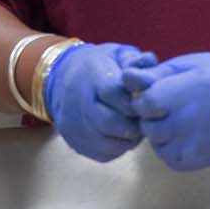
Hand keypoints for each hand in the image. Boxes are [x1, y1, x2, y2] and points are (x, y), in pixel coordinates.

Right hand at [43, 41, 157, 161]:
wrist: (59, 80)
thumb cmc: (97, 67)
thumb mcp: (114, 54)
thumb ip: (134, 60)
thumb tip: (150, 61)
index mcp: (90, 78)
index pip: (115, 93)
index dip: (135, 99)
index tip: (145, 99)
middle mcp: (78, 105)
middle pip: (112, 122)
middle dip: (134, 121)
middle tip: (143, 116)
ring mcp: (76, 128)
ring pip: (111, 143)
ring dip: (129, 137)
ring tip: (133, 123)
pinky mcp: (77, 145)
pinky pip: (106, 153)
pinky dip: (118, 146)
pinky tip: (121, 132)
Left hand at [120, 52, 209, 171]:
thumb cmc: (206, 74)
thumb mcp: (179, 66)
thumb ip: (151, 75)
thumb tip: (125, 79)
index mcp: (196, 88)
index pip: (150, 103)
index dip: (143, 102)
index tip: (149, 98)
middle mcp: (204, 117)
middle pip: (153, 129)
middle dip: (149, 120)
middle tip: (160, 112)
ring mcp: (208, 141)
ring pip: (161, 149)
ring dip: (159, 138)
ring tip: (171, 123)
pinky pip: (175, 162)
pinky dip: (171, 151)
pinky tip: (179, 137)